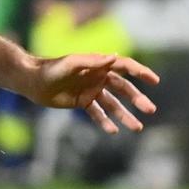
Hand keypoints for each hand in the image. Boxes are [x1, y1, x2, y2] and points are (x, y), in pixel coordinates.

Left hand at [28, 53, 159, 133]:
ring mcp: (91, 90)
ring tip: (137, 128)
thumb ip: (92, 61)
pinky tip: (113, 131)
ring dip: (125, 115)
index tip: (155, 81)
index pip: (125, 67)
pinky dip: (105, 121)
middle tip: (150, 110)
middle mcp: (98, 77)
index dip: (141, 73)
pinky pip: (98, 113)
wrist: (34, 81)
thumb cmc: (52, 68)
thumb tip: (114, 57)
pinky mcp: (83, 102)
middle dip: (138, 99)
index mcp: (99, 65)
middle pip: (124, 89)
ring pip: (113, 104)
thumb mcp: (72, 63)